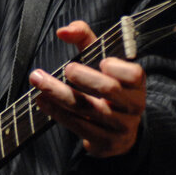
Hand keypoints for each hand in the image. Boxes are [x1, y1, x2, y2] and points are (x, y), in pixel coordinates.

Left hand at [29, 20, 146, 157]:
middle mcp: (132, 106)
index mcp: (136, 84)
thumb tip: (62, 31)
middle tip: (66, 68)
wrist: (118, 130)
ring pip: (88, 109)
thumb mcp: (101, 59)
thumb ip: (84, 38)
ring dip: (59, 93)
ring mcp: (120, 126)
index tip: (102, 62)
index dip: (119, 68)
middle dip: (84, 77)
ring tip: (39, 80)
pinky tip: (42, 100)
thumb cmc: (105, 84)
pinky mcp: (105, 143)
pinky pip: (79, 127)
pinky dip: (57, 112)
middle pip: (109, 90)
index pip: (134, 74)